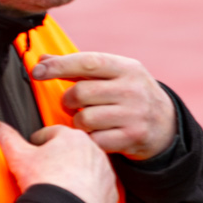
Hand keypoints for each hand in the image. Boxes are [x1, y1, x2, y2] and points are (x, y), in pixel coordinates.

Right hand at [0, 120, 118, 202]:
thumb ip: (6, 138)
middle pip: (72, 151)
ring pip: (87, 169)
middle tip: (45, 173)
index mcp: (72, 137)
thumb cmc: (44, 183)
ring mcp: (105, 172)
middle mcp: (94, 150)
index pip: (52, 134)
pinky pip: (98, 189)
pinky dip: (88, 193)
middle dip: (59, 159)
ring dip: (75, 175)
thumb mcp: (18, 157)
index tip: (33, 154)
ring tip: (59, 187)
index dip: (38, 144)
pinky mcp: (110, 193)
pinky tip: (74, 200)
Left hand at [31, 51, 177, 159]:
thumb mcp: (114, 75)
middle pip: (81, 93)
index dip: (59, 67)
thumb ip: (79, 68)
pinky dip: (89, 139)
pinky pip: (94, 140)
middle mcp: (133, 90)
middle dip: (68, 100)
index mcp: (127, 68)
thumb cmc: (129, 95)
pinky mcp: (132, 138)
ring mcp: (134, 115)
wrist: (165, 125)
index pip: (88, 63)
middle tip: (72, 105)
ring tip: (87, 120)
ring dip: (78, 122)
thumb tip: (41, 61)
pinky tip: (96, 135)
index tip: (37, 72)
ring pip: (84, 119)